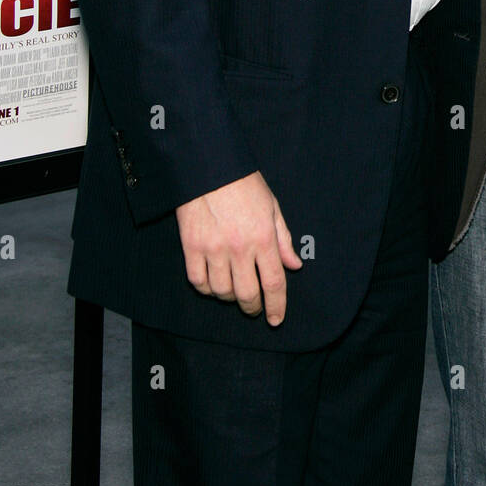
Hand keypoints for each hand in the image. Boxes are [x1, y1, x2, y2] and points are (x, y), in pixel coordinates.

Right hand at [175, 170, 301, 324]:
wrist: (209, 166)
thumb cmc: (244, 184)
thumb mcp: (272, 207)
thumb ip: (283, 239)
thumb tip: (294, 265)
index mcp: (263, 237)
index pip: (274, 282)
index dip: (277, 305)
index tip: (276, 319)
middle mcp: (239, 247)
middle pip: (247, 294)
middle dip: (253, 307)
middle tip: (255, 308)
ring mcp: (213, 249)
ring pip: (222, 292)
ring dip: (230, 298)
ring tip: (234, 291)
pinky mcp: (191, 247)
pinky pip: (198, 281)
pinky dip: (207, 288)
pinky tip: (213, 284)